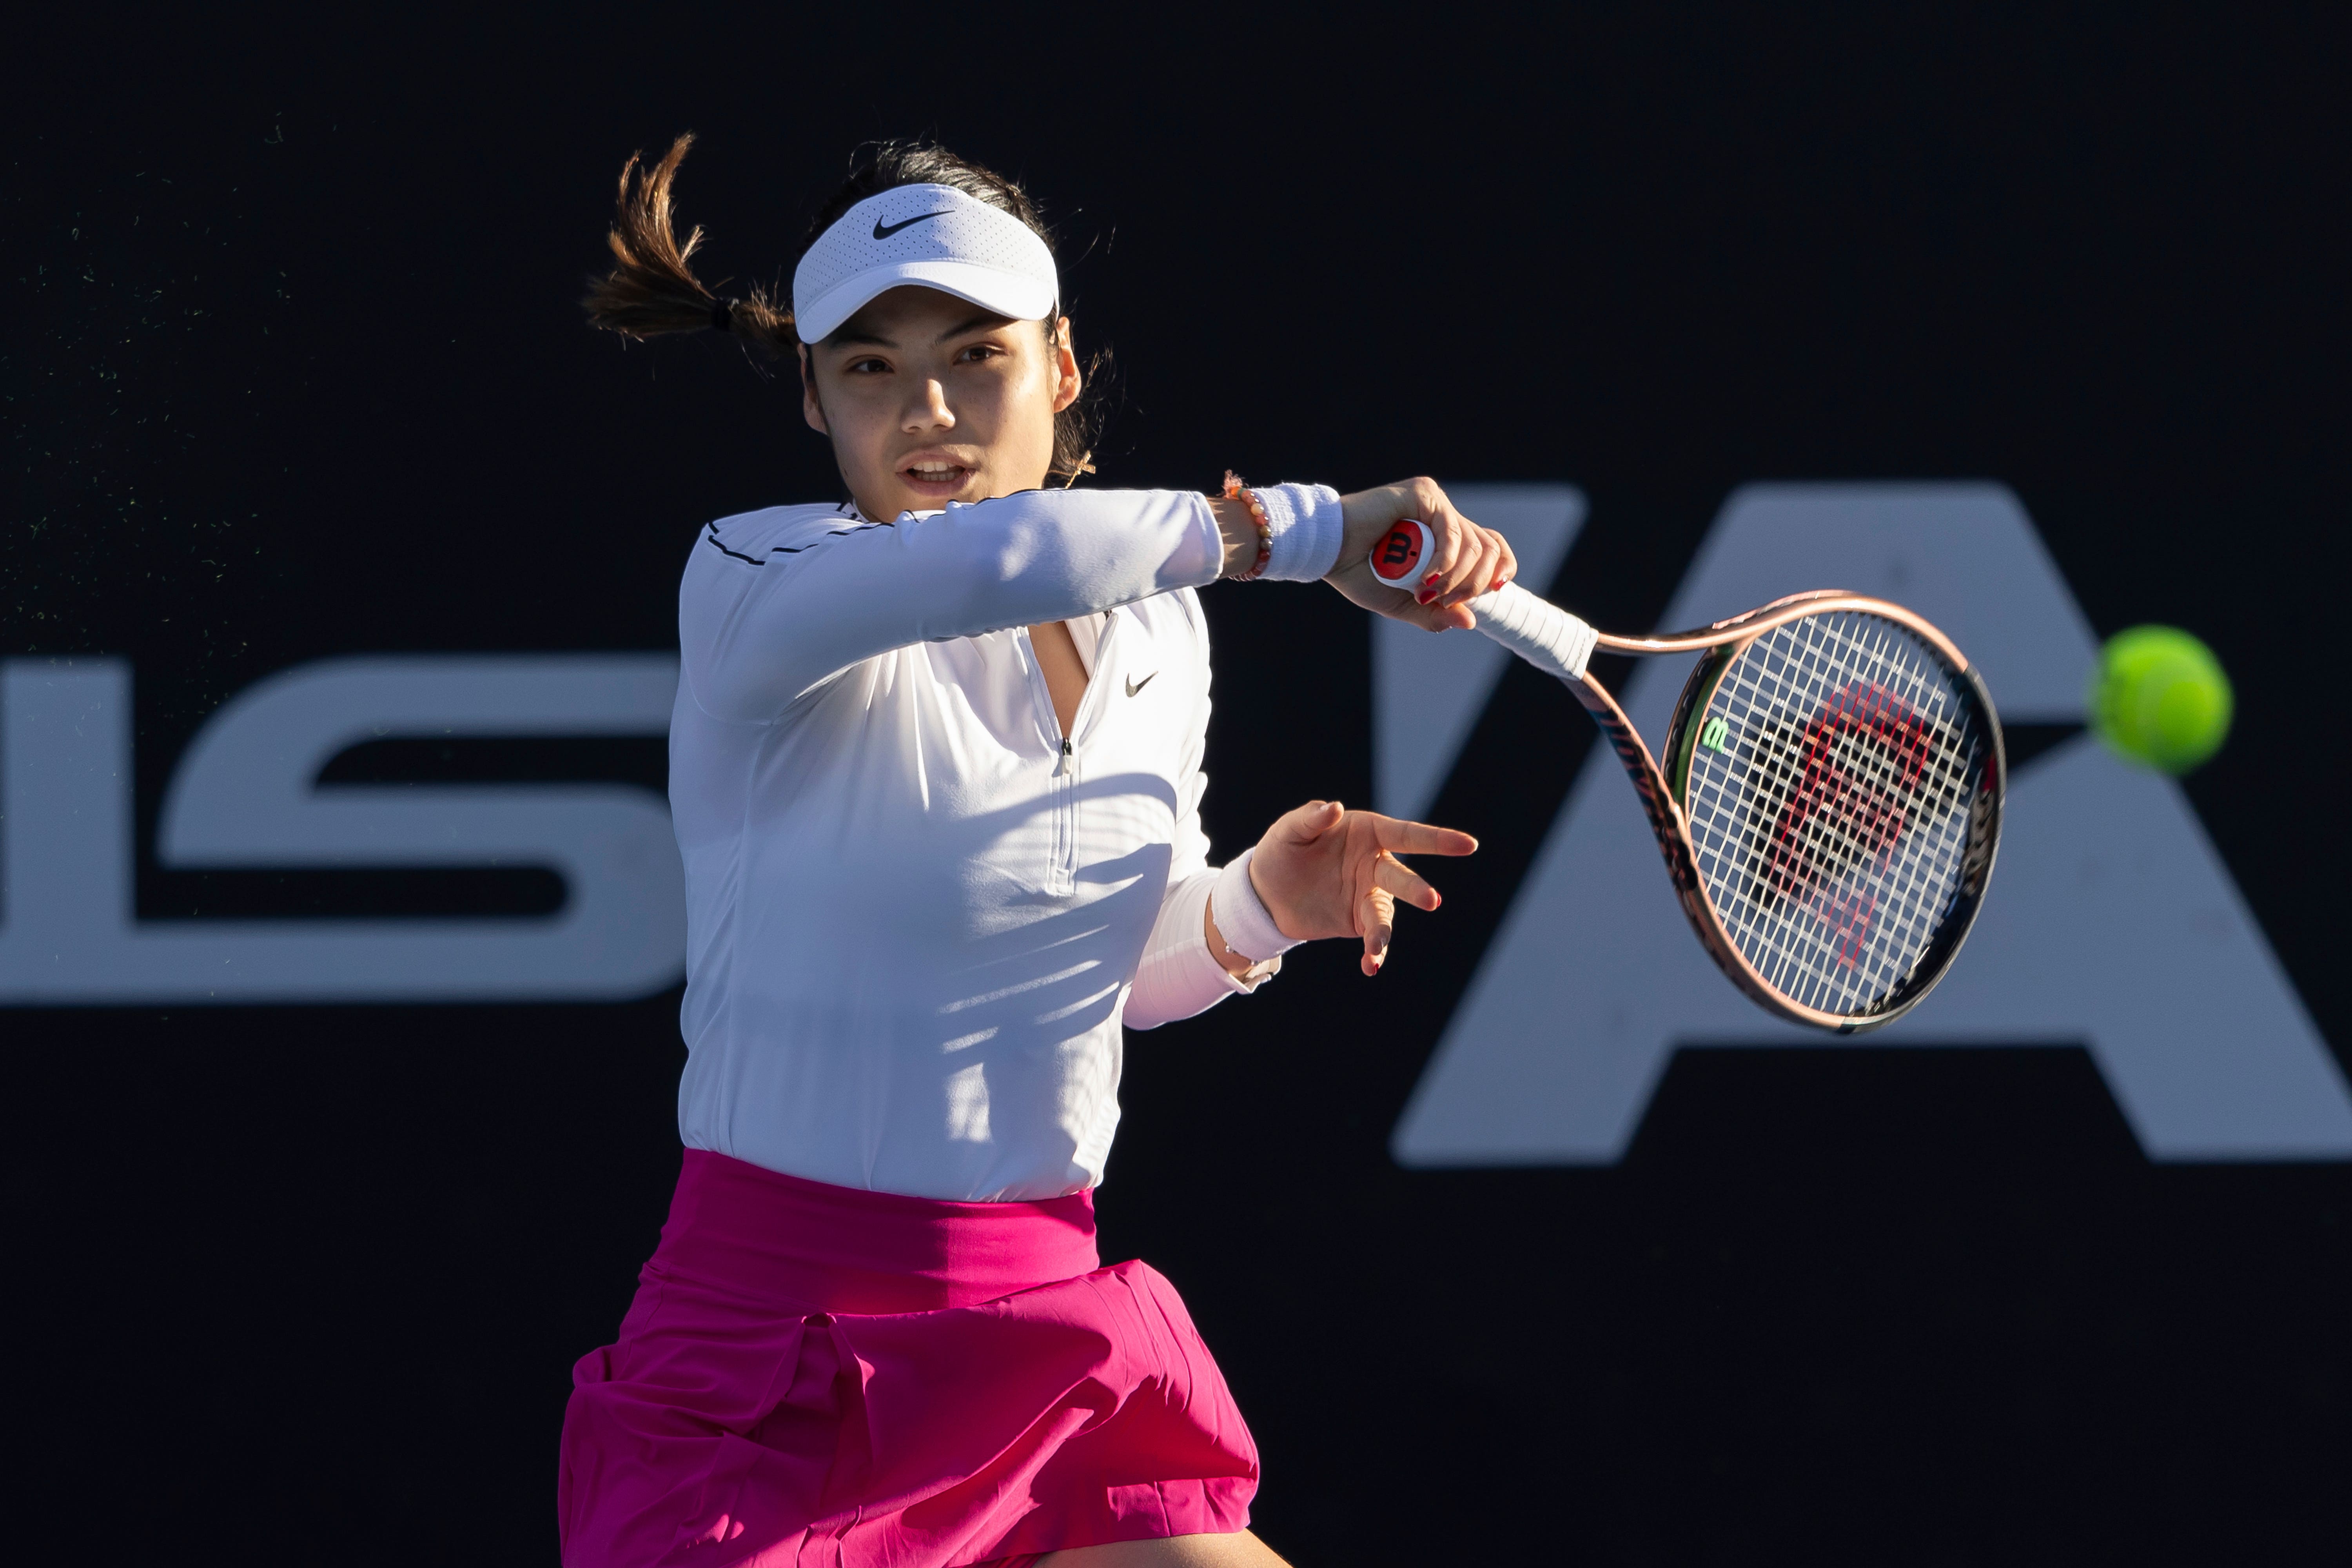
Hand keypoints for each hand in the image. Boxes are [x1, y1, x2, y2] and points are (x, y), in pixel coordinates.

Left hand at [1243, 800, 1477, 975]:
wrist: (1265, 891)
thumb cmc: (1282, 850)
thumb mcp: (1289, 830)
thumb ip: (1312, 818)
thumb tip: (1335, 808)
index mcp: (1367, 833)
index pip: (1407, 834)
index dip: (1438, 839)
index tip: (1468, 845)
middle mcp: (1376, 863)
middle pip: (1402, 876)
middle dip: (1417, 889)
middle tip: (1432, 901)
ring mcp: (1369, 894)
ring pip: (1386, 913)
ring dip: (1384, 932)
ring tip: (1376, 949)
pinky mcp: (1358, 921)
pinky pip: (1373, 936)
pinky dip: (1374, 951)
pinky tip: (1370, 965)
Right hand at [1325, 477, 1518, 632]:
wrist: (1328, 552)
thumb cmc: (1358, 574)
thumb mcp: (1402, 603)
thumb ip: (1434, 613)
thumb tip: (1470, 622)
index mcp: (1442, 538)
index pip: (1489, 547)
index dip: (1499, 569)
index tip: (1493, 592)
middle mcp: (1443, 517)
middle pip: (1488, 547)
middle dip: (1478, 582)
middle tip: (1451, 601)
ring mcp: (1435, 503)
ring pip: (1473, 543)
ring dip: (1459, 577)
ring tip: (1431, 593)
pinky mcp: (1424, 494)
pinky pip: (1450, 530)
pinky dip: (1445, 560)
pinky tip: (1428, 577)